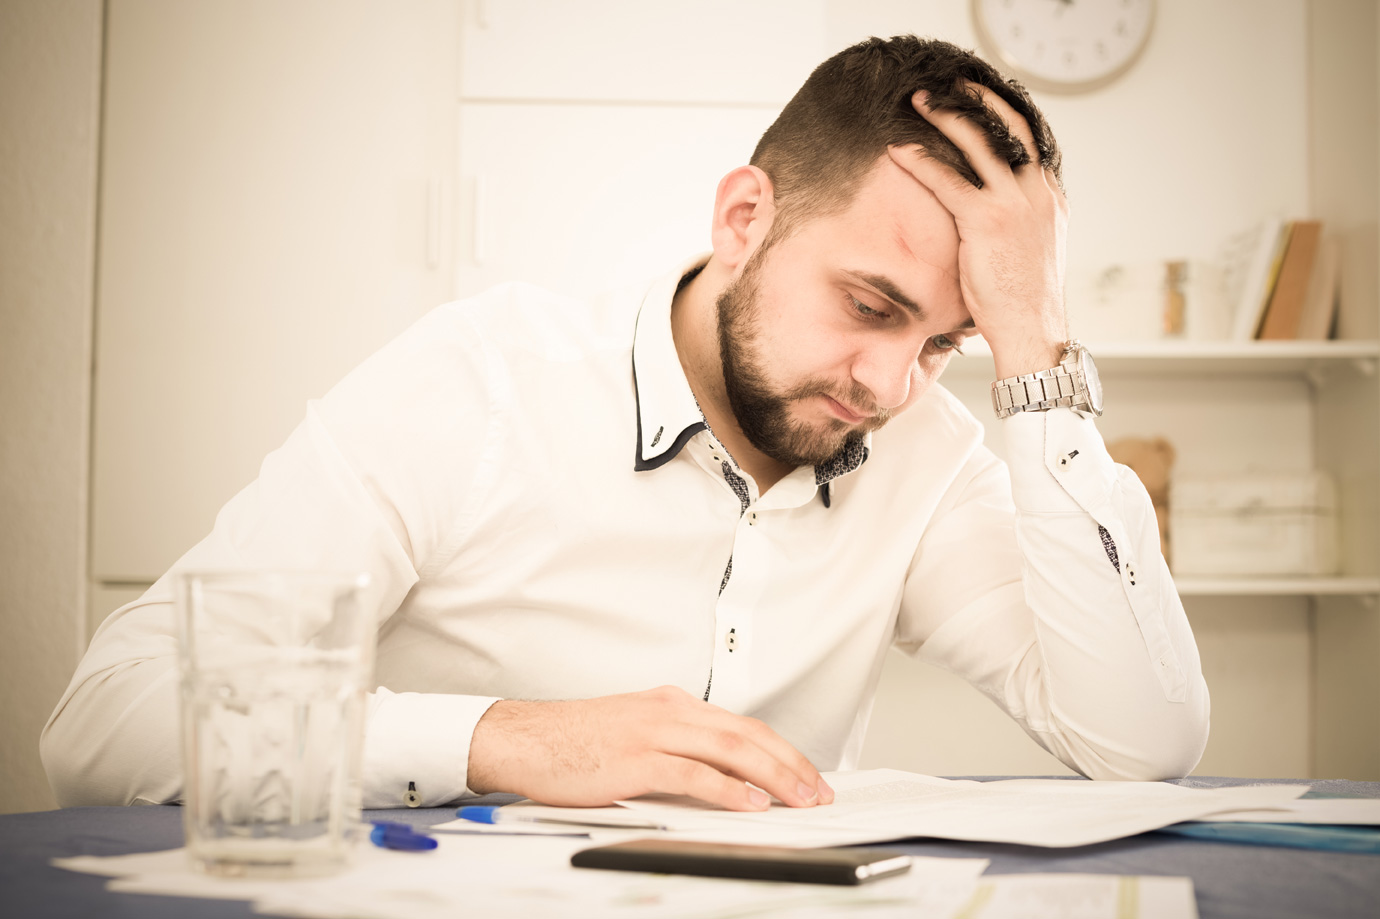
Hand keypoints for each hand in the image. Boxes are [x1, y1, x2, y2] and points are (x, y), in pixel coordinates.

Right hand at [466, 685, 834, 810]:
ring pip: (731, 750)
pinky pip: (693, 773)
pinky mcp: (636, 759)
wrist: (523, 739)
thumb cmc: (573, 743)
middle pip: (747, 733)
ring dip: (773, 776)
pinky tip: (750, 803)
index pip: (742, 725)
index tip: (806, 773)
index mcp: (671, 704)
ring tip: (800, 798)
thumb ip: (674, 747)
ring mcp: (653, 732)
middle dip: (791, 763)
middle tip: (819, 789)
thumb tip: (717, 777)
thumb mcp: (633, 733)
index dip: (781, 749)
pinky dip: (728, 789)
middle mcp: (669, 711)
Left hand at [888, 83, 1069, 378]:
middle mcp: (1037, 192)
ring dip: (946, 117)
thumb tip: (993, 225)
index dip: (1002, 115)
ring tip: (919, 102)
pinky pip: (948, 180)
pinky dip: (921, 161)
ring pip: (978, 142)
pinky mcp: (987, 220)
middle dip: (976, 101)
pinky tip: (899, 151)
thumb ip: (1017, 226)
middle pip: (1007, 127)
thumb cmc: (1025, 303)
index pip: (1029, 140)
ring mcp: (1014, 203)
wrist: (1034, 331)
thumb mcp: (1029, 253)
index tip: (980, 99)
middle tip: (950, 85)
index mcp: (1050, 197)